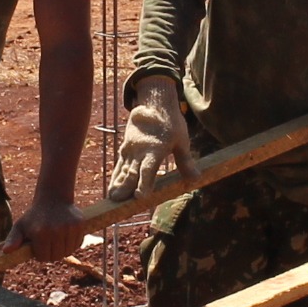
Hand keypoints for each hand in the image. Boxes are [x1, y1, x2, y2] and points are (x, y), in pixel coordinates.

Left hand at [12, 193, 80, 262]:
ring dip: (63, 249)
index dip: (40, 254)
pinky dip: (72, 243)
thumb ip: (13, 240)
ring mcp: (69, 227)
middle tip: (48, 243)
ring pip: (68, 252)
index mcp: (40, 233)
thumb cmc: (34, 216)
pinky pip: (78, 244)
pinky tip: (66, 235)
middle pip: (56, 257)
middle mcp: (55, 230)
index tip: (39, 246)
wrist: (52, 198)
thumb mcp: (20, 226)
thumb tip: (6, 251)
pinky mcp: (79, 224)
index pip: (43, 257)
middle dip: (51, 253)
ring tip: (57, 239)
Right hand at [105, 76, 194, 200]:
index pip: (148, 170)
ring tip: (111, 198)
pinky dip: (115, 177)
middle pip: (131, 172)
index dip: (144, 184)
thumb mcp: (182, 141)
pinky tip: (111, 188)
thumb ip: (185, 162)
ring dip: (117, 184)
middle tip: (117, 202)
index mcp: (155, 150)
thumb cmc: (171, 123)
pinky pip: (119, 165)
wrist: (153, 104)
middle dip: (125, 188)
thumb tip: (196, 179)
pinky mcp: (125, 149)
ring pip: (123, 170)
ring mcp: (130, 150)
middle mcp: (140, 151)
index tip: (139, 197)